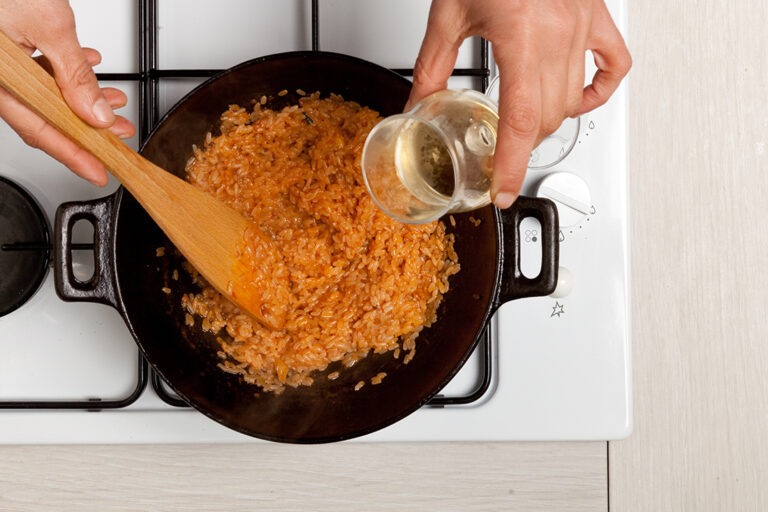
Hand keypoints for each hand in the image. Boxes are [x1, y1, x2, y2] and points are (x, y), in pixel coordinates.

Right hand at [0, 0, 134, 185]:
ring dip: (82, 98)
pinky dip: (64, 71)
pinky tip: (88, 67)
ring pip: (44, 92)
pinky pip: (35, 68)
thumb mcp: (49, 26)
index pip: (39, 130)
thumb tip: (96, 113)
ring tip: (114, 102)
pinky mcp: (4, 46)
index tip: (98, 172)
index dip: (73, 156)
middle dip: (87, 128)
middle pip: (45, 115)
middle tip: (117, 138)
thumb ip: (75, 73)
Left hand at [407, 0, 630, 207]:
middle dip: (521, 143)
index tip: (504, 192)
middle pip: (548, 117)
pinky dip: (598, 92)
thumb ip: (430, 67)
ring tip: (524, 128)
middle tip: (498, 153)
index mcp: (522, 36)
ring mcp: (584, 26)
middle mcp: (560, 35)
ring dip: (549, 123)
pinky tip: (578, 100)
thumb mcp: (449, 13)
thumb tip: (416, 106)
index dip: (514, 165)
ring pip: (575, 101)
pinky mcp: (596, 17)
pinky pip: (614, 66)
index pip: (522, 120)